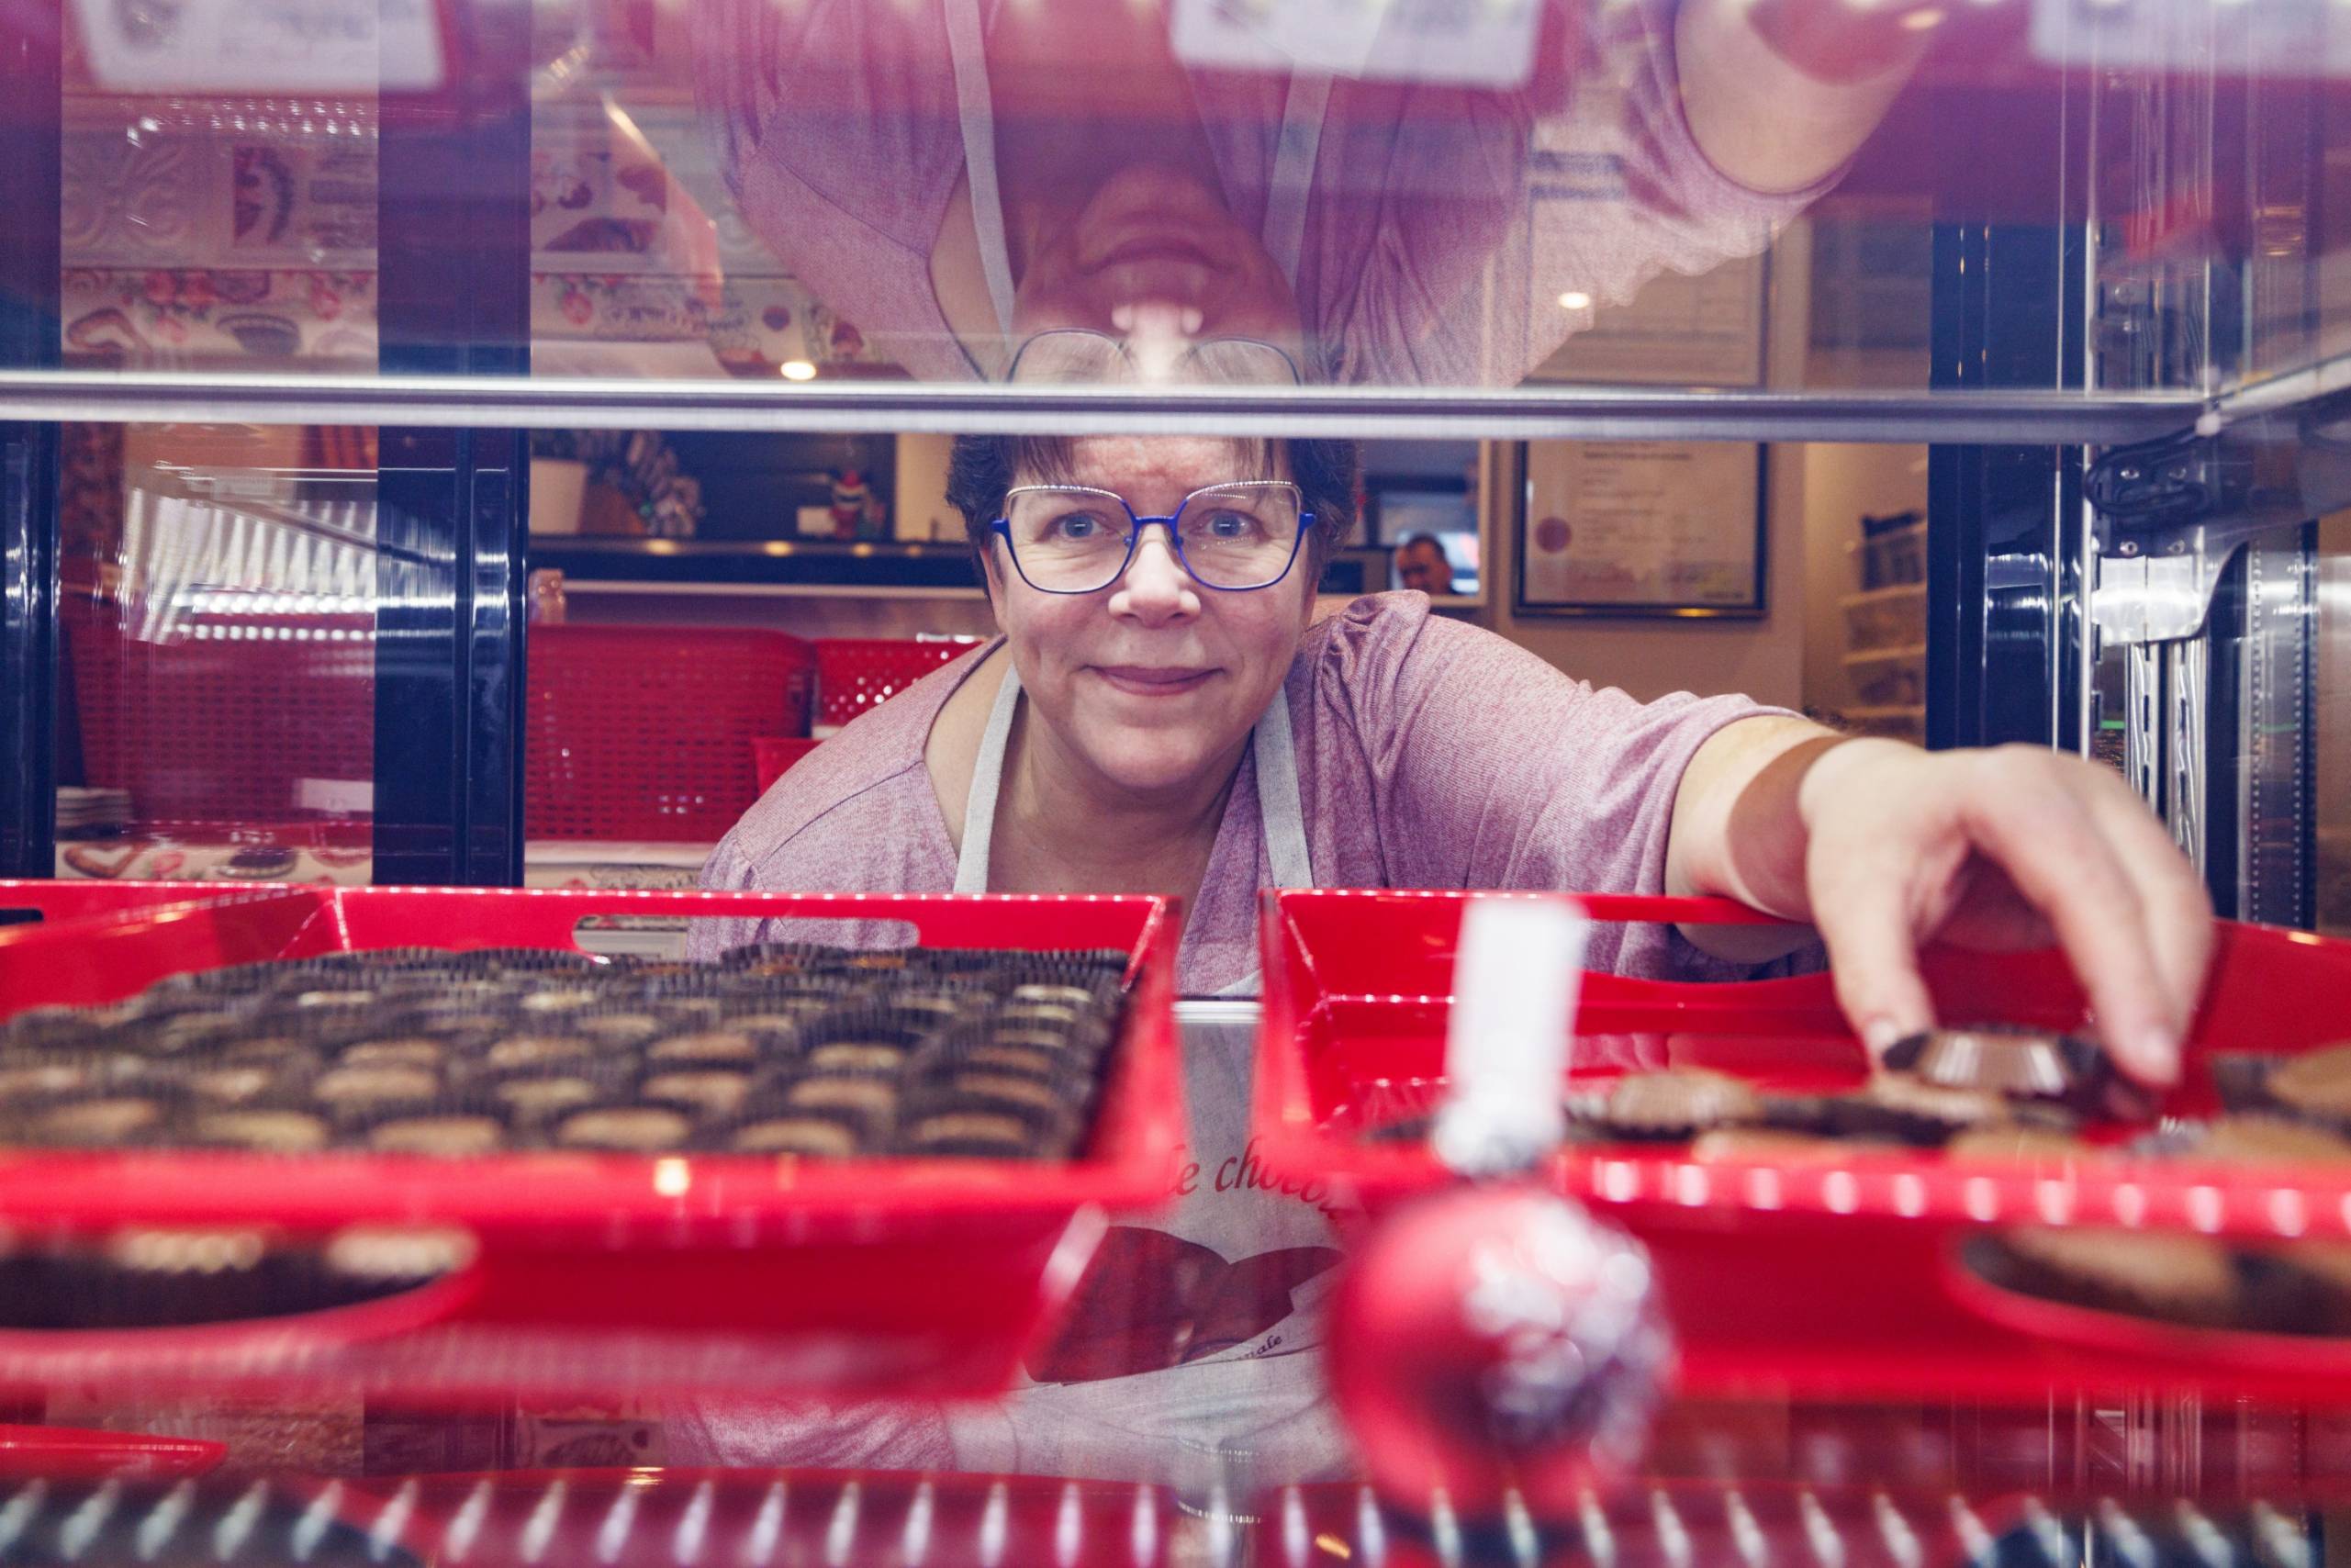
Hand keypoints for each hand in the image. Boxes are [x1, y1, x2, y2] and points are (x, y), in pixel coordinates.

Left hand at [1794, 739, 2214, 1085]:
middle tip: (2143, 1086)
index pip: (2091, 886)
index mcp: (2012, 790)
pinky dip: (2161, 986)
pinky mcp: (2125, 857)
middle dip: (2165, 1001)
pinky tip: (2130, 1042)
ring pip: (2183, 914)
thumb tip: (1904, 1057)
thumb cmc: (1872, 831)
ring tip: (2134, 1081)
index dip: (2127, 977)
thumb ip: (1874, 982)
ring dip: (2172, 1001)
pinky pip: (2169, 923)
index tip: (2141, 1056)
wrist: (1878, 799)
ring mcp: (2114, 820)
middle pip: (2163, 899)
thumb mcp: (1849, 901)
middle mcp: (2081, 793)